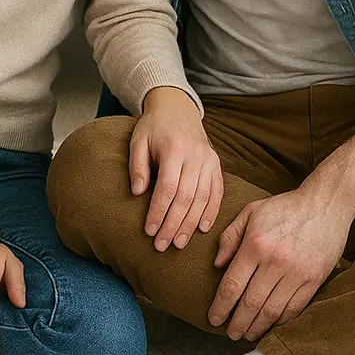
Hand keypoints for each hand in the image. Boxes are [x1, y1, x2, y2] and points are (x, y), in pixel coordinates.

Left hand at [129, 87, 222, 251]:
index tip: (150, 231)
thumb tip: (137, 194)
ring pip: (203, 199)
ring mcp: (209, 161)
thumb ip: (137, 167)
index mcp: (174, 149)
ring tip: (178, 243)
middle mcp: (195, 156)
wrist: (177, 109)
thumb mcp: (138, 141)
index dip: (158, 212)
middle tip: (162, 245)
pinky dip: (211, 212)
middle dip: (173, 224)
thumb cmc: (153, 128)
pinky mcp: (216, 165)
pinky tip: (203, 229)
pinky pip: (217, 192)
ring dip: (190, 224)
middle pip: (186, 198)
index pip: (167, 188)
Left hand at [210, 187, 354, 342]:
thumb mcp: (251, 212)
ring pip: (272, 311)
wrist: (326, 203)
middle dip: (237, 323)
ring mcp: (297, 272)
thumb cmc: (285, 207)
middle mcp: (275, 261)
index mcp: (255, 244)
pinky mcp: (314, 279)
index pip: (232, 286)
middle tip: (230, 334)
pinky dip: (281, 321)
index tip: (214, 319)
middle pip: (250, 303)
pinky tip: (271, 325)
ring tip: (247, 334)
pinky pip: (295, 308)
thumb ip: (229, 237)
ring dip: (257, 328)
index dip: (220, 307)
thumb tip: (216, 265)